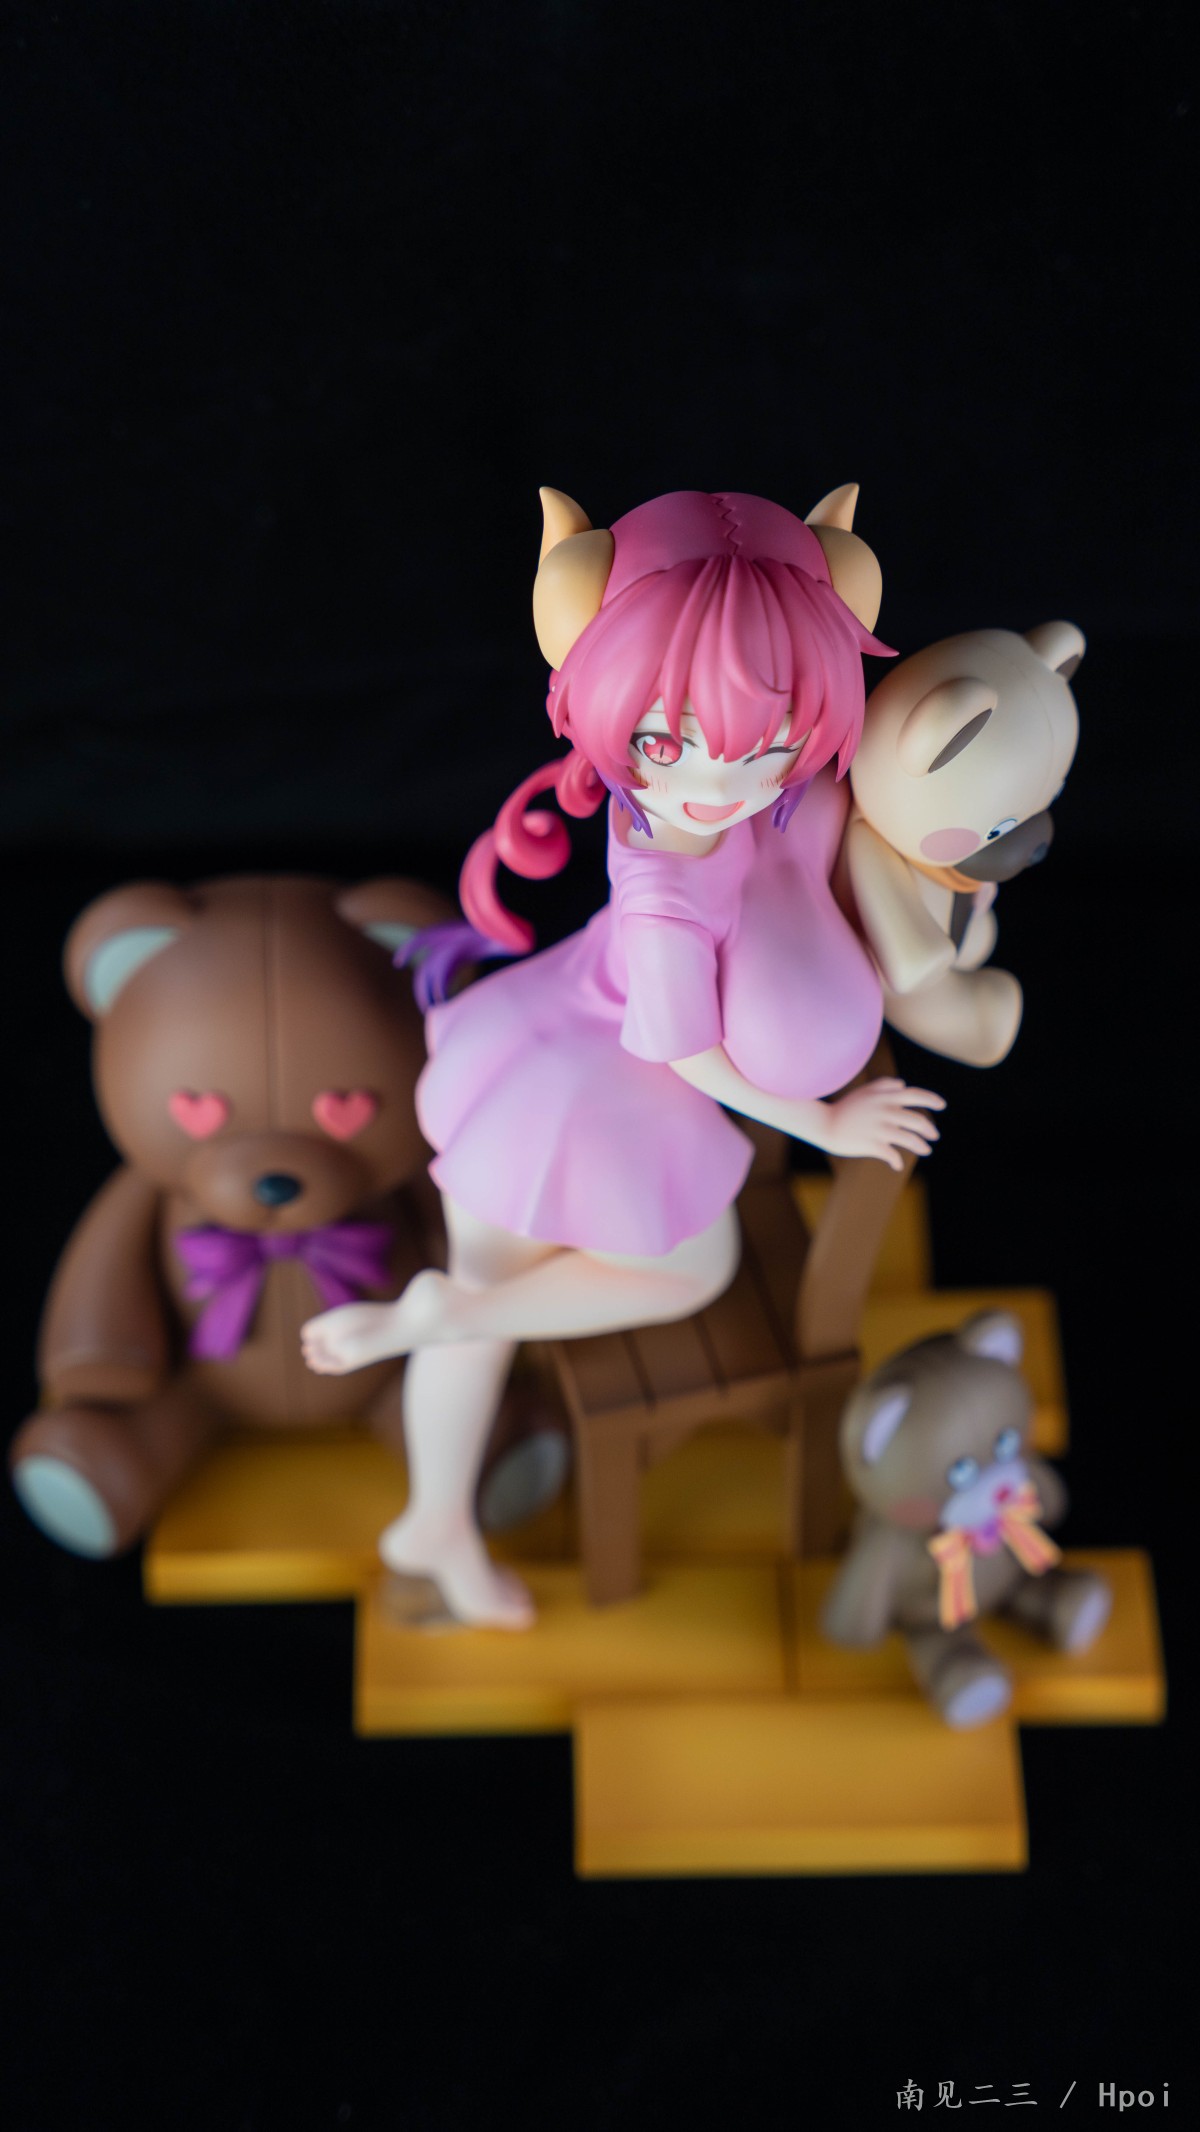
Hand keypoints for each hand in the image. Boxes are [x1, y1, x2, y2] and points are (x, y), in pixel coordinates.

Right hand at [818, 1077, 944, 1171]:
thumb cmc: (845, 1108)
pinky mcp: (872, 1144)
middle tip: (934, 1136)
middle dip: (929, 1130)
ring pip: (910, 1139)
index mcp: (885, 1097)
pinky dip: (897, 1161)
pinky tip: (897, 1165)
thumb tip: (902, 1084)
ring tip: (926, 1150)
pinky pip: (892, 1155)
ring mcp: (879, 1128)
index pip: (915, 1095)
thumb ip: (883, 1084)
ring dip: (921, 1146)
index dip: (932, 1099)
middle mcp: (885, 1111)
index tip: (943, 1106)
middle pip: (917, 1121)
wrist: (824, 1124)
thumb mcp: (864, 1092)